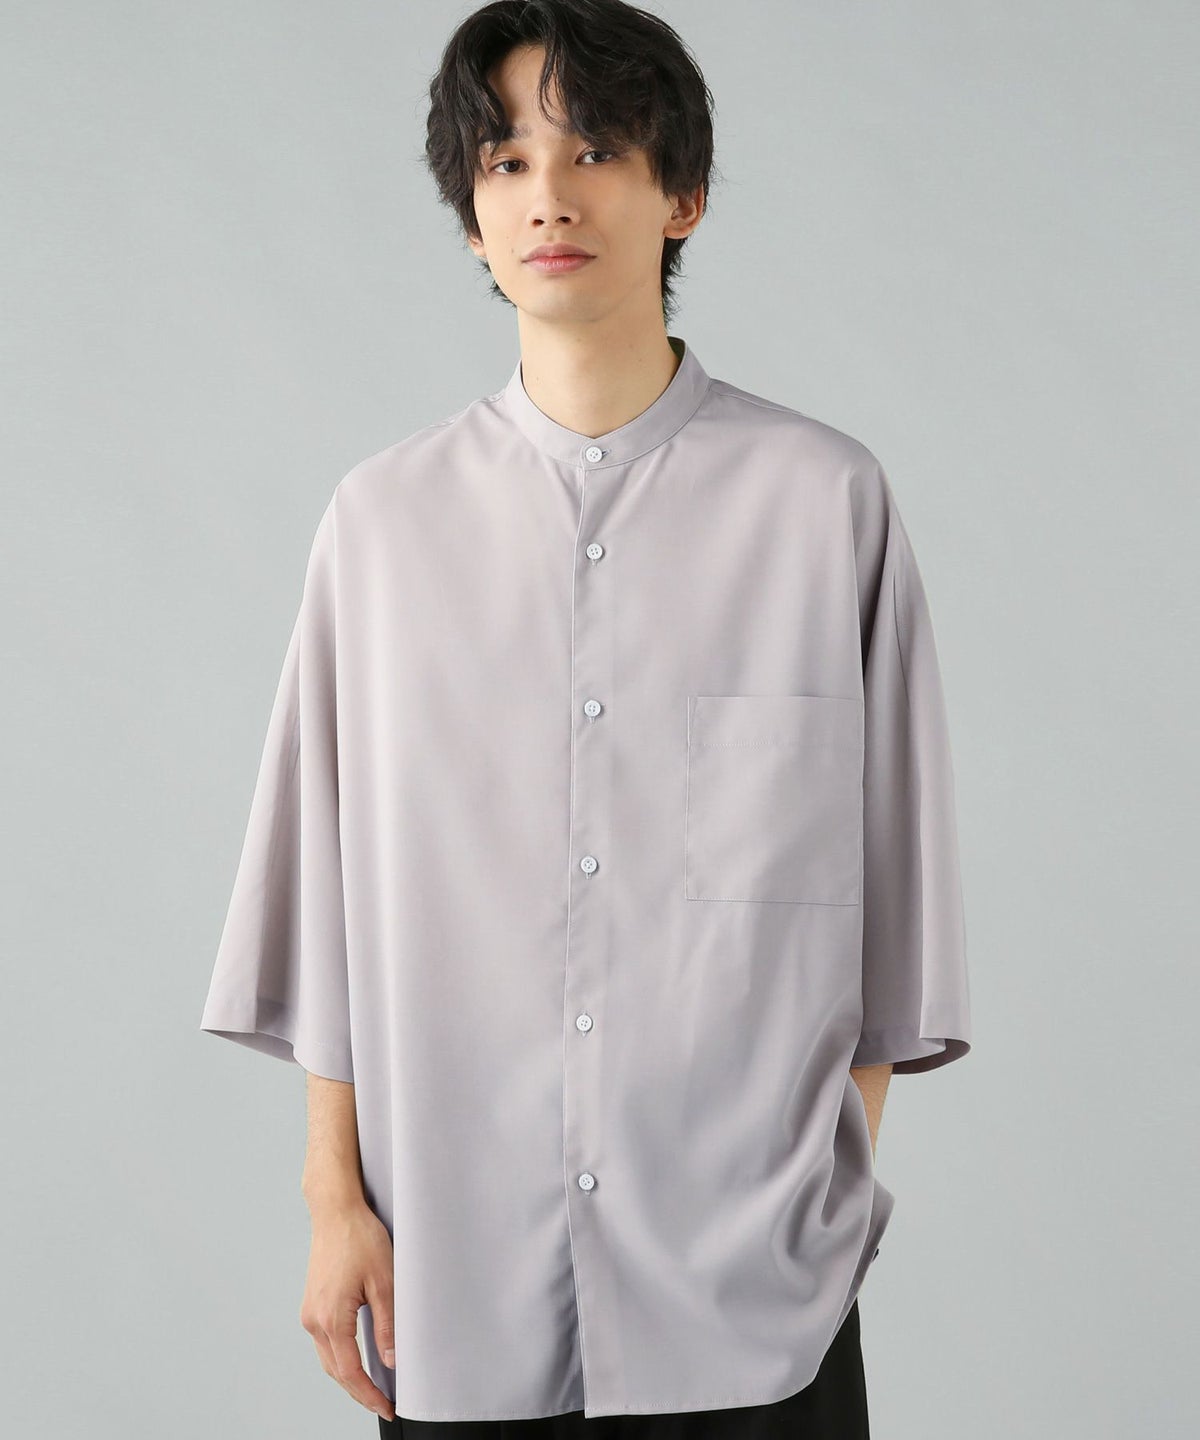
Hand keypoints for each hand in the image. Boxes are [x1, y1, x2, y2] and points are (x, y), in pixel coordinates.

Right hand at [299, 1198, 396, 1422]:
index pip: (350, 1372)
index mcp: (331, 1318)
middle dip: (359, 1391)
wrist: (336, 1211)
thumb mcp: (384, 1282)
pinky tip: (356, 1358)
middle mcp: (314, 1319)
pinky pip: (325, 1341)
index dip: (369, 1394)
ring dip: (349, 1376)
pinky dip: (341, 1357)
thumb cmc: (360, 1238)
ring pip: (328, 1358)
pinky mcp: (313, 1303)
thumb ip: (388, 1325)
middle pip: (336, 1371)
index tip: (387, 1407)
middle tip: (383, 1403)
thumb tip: (391, 1360)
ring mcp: (310, 1311)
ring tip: (373, 1388)